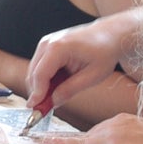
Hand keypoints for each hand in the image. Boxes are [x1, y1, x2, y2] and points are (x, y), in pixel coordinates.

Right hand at [27, 13, 141, 111]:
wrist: (109, 34)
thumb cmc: (104, 52)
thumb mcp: (93, 76)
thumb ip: (71, 89)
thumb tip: (53, 102)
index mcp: (58, 47)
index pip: (40, 75)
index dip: (38, 93)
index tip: (37, 109)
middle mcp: (47, 43)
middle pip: (33, 73)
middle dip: (37, 92)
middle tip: (45, 109)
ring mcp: (45, 43)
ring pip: (34, 71)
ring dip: (41, 86)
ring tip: (55, 97)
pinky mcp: (47, 46)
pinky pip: (40, 66)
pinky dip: (45, 79)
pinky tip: (57, 86)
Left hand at [37, 113, 142, 143]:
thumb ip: (135, 134)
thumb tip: (132, 142)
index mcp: (121, 120)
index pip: (98, 130)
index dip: (85, 138)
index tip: (74, 141)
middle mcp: (112, 127)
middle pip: (84, 135)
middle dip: (65, 139)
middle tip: (45, 139)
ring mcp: (110, 141)